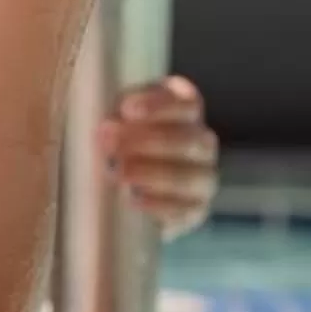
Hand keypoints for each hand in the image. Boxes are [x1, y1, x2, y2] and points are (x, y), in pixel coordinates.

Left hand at [100, 76, 220, 240]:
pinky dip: (159, 205)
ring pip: (188, 175)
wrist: (129, 188)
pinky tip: (134, 199)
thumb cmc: (120, 141)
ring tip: (118, 173)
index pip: (185, 103)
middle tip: (111, 144)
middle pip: (187, 139)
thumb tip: (106, 126)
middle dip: (148, 141)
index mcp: (187, 110)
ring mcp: (204, 176)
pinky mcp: (196, 208)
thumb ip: (116, 116)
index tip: (127, 110)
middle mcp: (202, 141)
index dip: (158, 106)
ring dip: (151, 174)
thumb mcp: (119, 118)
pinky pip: (184, 209)